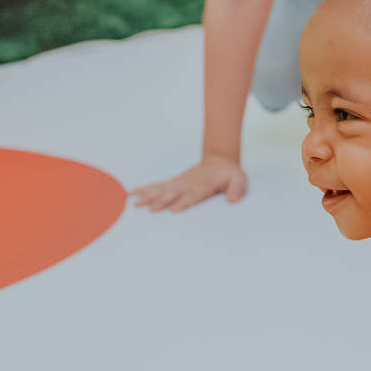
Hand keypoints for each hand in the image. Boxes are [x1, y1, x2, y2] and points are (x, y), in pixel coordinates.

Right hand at [129, 155, 247, 212]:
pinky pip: (156, 186)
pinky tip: (131, 194)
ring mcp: (178, 183)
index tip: (173, 208)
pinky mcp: (173, 184)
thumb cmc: (229, 174)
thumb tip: (232, 200)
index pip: (192, 194)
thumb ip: (237, 189)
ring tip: (135, 202)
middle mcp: (187, 184)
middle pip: (173, 193)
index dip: (183, 201)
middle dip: (161, 201)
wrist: (219, 162)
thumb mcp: (239, 179)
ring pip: (161, 189)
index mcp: (203, 185)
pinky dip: (143, 189)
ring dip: (148, 196)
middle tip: (150, 208)